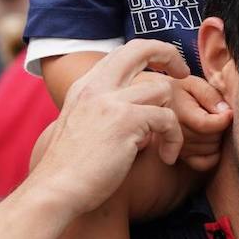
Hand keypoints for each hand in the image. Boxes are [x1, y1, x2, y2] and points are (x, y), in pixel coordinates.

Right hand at [32, 40, 189, 218]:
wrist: (55, 190)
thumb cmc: (71, 170)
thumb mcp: (83, 127)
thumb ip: (106, 111)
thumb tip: (143, 112)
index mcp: (85, 86)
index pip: (122, 53)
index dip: (149, 55)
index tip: (164, 72)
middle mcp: (96, 87)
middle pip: (142, 48)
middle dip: (169, 55)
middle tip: (183, 75)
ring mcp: (111, 101)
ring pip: (163, 89)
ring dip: (172, 118)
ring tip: (165, 144)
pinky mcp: (126, 121)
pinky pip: (168, 119)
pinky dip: (175, 140)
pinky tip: (166, 157)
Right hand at [172, 75, 231, 170]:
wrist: (156, 102)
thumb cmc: (179, 91)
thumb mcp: (193, 84)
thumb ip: (209, 94)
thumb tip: (225, 112)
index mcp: (178, 113)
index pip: (207, 125)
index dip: (224, 119)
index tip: (229, 111)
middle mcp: (174, 134)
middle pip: (212, 138)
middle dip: (221, 127)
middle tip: (216, 115)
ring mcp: (176, 148)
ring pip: (211, 150)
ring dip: (217, 138)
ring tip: (210, 124)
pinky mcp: (180, 157)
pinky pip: (205, 163)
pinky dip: (213, 154)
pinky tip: (210, 140)